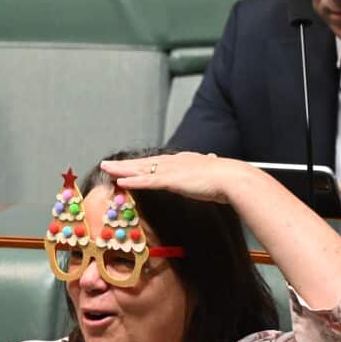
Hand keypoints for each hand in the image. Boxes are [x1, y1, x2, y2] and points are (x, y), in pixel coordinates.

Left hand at [100, 151, 248, 204]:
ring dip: (122, 170)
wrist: (233, 179)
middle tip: (106, 164)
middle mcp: (174, 162)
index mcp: (183, 160)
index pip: (156, 162)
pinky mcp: (172, 180)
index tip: (128, 166)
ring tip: (107, 169)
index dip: (140, 164)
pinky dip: (133, 181)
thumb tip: (212, 160)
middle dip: (124, 164)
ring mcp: (172, 170)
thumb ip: (208, 168)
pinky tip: (121, 181)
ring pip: (141, 169)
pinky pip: (148, 181)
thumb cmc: (226, 180)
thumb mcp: (213, 172)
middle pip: (143, 163)